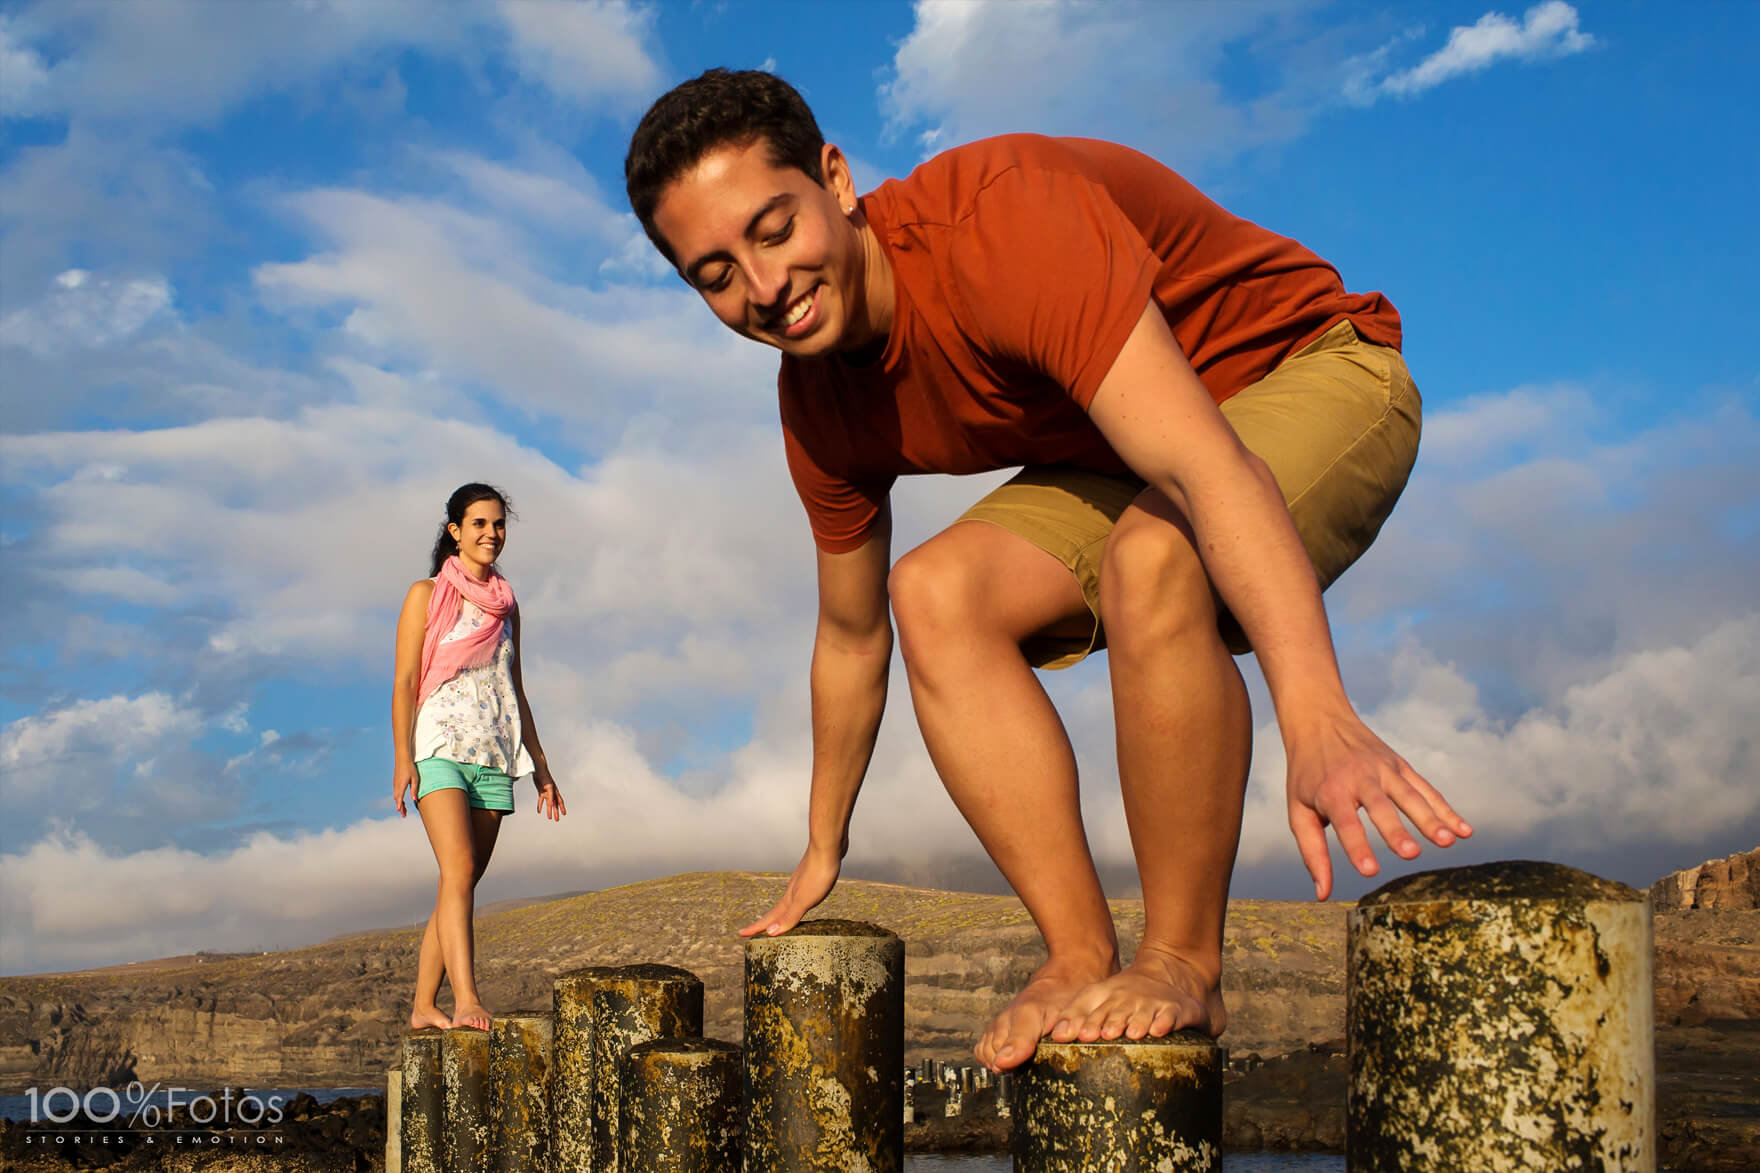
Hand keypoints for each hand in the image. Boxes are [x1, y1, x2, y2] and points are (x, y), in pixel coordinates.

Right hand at [393, 759, 418, 817]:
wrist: (402, 759)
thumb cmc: (410, 768)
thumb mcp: (415, 778)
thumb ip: (414, 789)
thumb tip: (414, 799)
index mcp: (401, 785)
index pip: (399, 797)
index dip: (399, 805)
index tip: (399, 811)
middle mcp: (396, 786)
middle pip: (397, 799)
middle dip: (400, 807)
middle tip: (404, 815)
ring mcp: (394, 784)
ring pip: (396, 796)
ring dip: (399, 804)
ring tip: (404, 811)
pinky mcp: (395, 783)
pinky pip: (396, 793)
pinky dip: (398, 799)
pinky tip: (401, 801)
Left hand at [533, 770, 565, 821]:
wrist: (538, 771)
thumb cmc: (545, 777)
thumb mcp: (548, 787)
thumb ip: (550, 796)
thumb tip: (551, 805)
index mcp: (555, 792)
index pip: (560, 801)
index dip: (562, 808)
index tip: (564, 814)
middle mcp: (552, 793)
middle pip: (555, 805)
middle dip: (556, 812)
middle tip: (557, 820)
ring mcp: (546, 793)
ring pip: (549, 804)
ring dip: (549, 811)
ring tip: (549, 818)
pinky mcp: (541, 792)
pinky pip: (541, 800)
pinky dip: (540, 806)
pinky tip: (539, 811)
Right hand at [739, 841, 842, 936]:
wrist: (828, 845)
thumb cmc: (818, 873)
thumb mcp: (805, 899)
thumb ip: (790, 916)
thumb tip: (770, 932)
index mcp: (789, 899)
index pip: (770, 918)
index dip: (756, 928)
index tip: (740, 934)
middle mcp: (792, 891)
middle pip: (776, 911)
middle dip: (765, 923)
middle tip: (752, 931)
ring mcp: (802, 883)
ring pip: (788, 903)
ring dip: (780, 913)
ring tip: (777, 919)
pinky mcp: (813, 877)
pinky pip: (801, 895)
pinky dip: (797, 903)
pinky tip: (803, 900)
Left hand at [1285, 714, 1471, 899]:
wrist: (1319, 720)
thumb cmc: (1307, 775)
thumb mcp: (1298, 809)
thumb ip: (1312, 851)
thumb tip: (1322, 893)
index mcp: (1330, 790)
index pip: (1345, 822)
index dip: (1357, 846)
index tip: (1370, 871)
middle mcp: (1359, 777)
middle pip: (1380, 807)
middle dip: (1396, 830)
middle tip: (1411, 855)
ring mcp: (1383, 769)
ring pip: (1409, 795)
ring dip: (1430, 818)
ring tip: (1447, 842)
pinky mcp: (1400, 765)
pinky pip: (1426, 789)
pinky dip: (1445, 808)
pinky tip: (1464, 830)